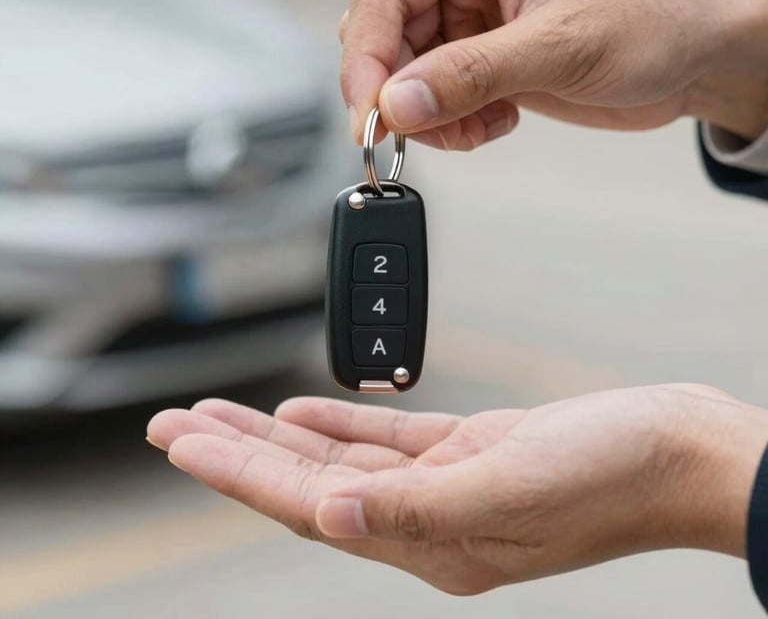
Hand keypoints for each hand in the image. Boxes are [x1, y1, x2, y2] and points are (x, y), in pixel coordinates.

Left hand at [147, 384, 767, 594]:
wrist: (678, 449)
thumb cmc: (613, 474)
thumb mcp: (512, 490)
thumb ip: (416, 508)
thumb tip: (331, 513)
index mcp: (431, 542)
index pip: (308, 506)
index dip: (238, 473)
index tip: (183, 441)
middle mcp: (428, 519)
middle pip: (308, 484)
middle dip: (235, 452)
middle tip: (173, 425)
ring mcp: (447, 483)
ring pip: (338, 458)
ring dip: (277, 435)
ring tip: (220, 414)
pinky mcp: (469, 449)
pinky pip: (386, 438)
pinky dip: (339, 423)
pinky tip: (301, 412)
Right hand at [341, 0, 767, 148]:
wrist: (694, 53)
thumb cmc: (651, 19)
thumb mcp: (559, 47)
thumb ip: (470, 75)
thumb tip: (396, 102)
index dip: (366, 60)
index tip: (369, 118)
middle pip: (386, 38)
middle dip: (401, 96)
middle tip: (429, 134)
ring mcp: (469, 17)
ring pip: (406, 76)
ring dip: (431, 117)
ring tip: (479, 129)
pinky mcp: (480, 55)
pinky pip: (435, 96)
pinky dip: (452, 123)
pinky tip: (495, 121)